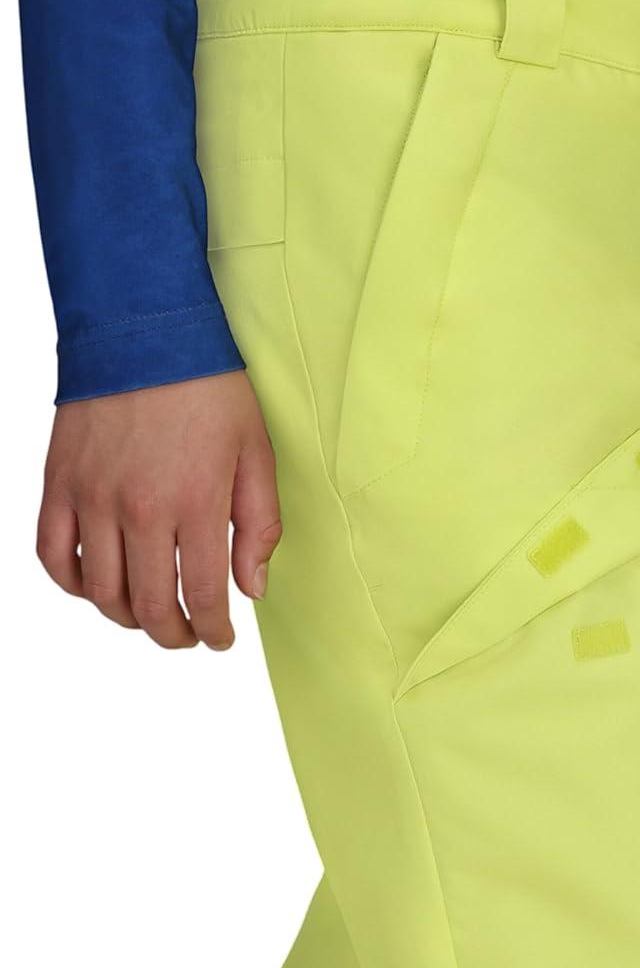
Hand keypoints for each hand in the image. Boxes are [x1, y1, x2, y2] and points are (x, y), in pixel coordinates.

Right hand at [37, 371, 281, 648]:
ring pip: (101, 592)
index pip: (202, 596)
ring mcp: (93, 499)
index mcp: (196, 503)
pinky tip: (97, 586)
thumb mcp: (256, 451)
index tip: (221, 638)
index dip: (213, 631)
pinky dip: (73, 583)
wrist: (142, 329)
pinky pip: (53, 555)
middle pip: (150, 606)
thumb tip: (252, 588)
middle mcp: (140, 509)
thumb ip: (258, 525)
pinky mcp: (59, 484)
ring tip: (148, 614)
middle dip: (173, 634)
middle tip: (188, 635)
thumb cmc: (207, 387)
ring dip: (127, 617)